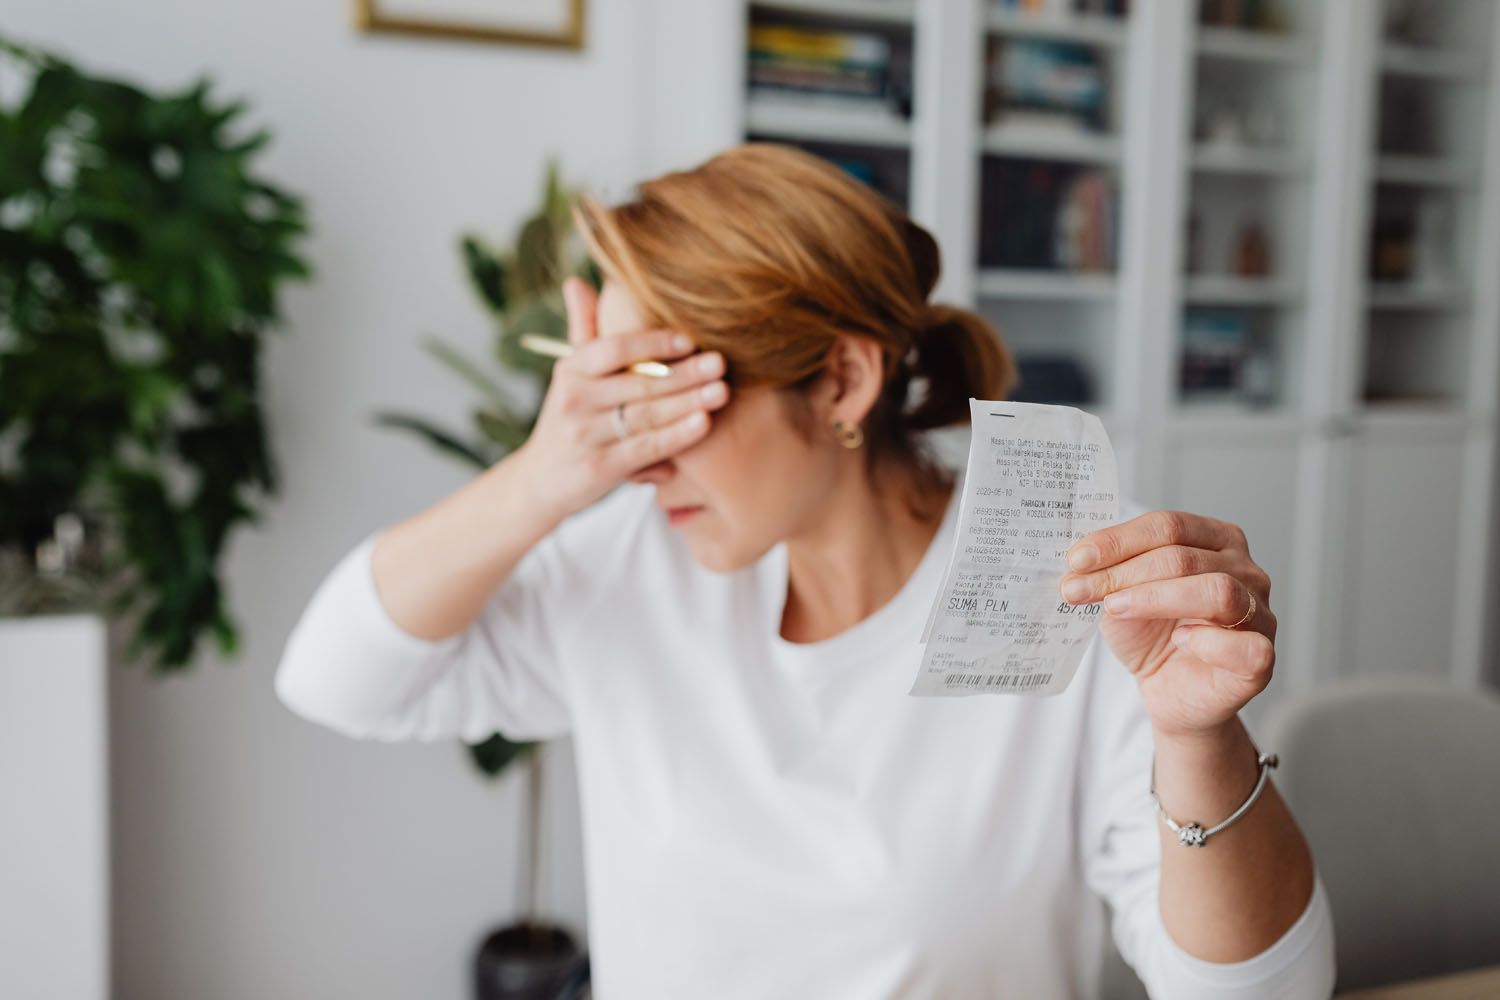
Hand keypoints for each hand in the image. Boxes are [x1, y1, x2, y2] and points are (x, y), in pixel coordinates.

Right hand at [516, 276, 729, 518]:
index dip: (652, 342)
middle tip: (720, 363)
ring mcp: (585, 436)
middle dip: (683, 373)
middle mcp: (574, 399)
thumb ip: (583, 330)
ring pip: (646, 415)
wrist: (541, 481)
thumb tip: (576, 281)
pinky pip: (645, 448)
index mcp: (570, 369)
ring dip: (687, 402)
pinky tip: (704, 423)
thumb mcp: (570, 375)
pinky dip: (676, 436)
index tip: (689, 339)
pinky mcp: (599, 468)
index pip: (611, 348)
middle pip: (637, 382)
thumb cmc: (571, 418)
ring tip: (721, 391)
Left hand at [1058, 510, 1275, 740]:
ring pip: (1216, 591)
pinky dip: (1208, 641)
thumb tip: (1078, 560)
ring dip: (1155, 598)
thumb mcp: (1121, 595)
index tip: (1077, 559)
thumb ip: (1108, 572)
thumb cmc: (1152, 636)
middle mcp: (1246, 571)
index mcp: (1217, 540)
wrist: (1167, 691)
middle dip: (1124, 572)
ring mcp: (1260, 615)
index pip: (1169, 526)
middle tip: (1078, 589)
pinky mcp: (1261, 660)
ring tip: (1115, 609)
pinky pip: (1244, 645)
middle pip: (1184, 558)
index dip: (1119, 541)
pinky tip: (1180, 641)